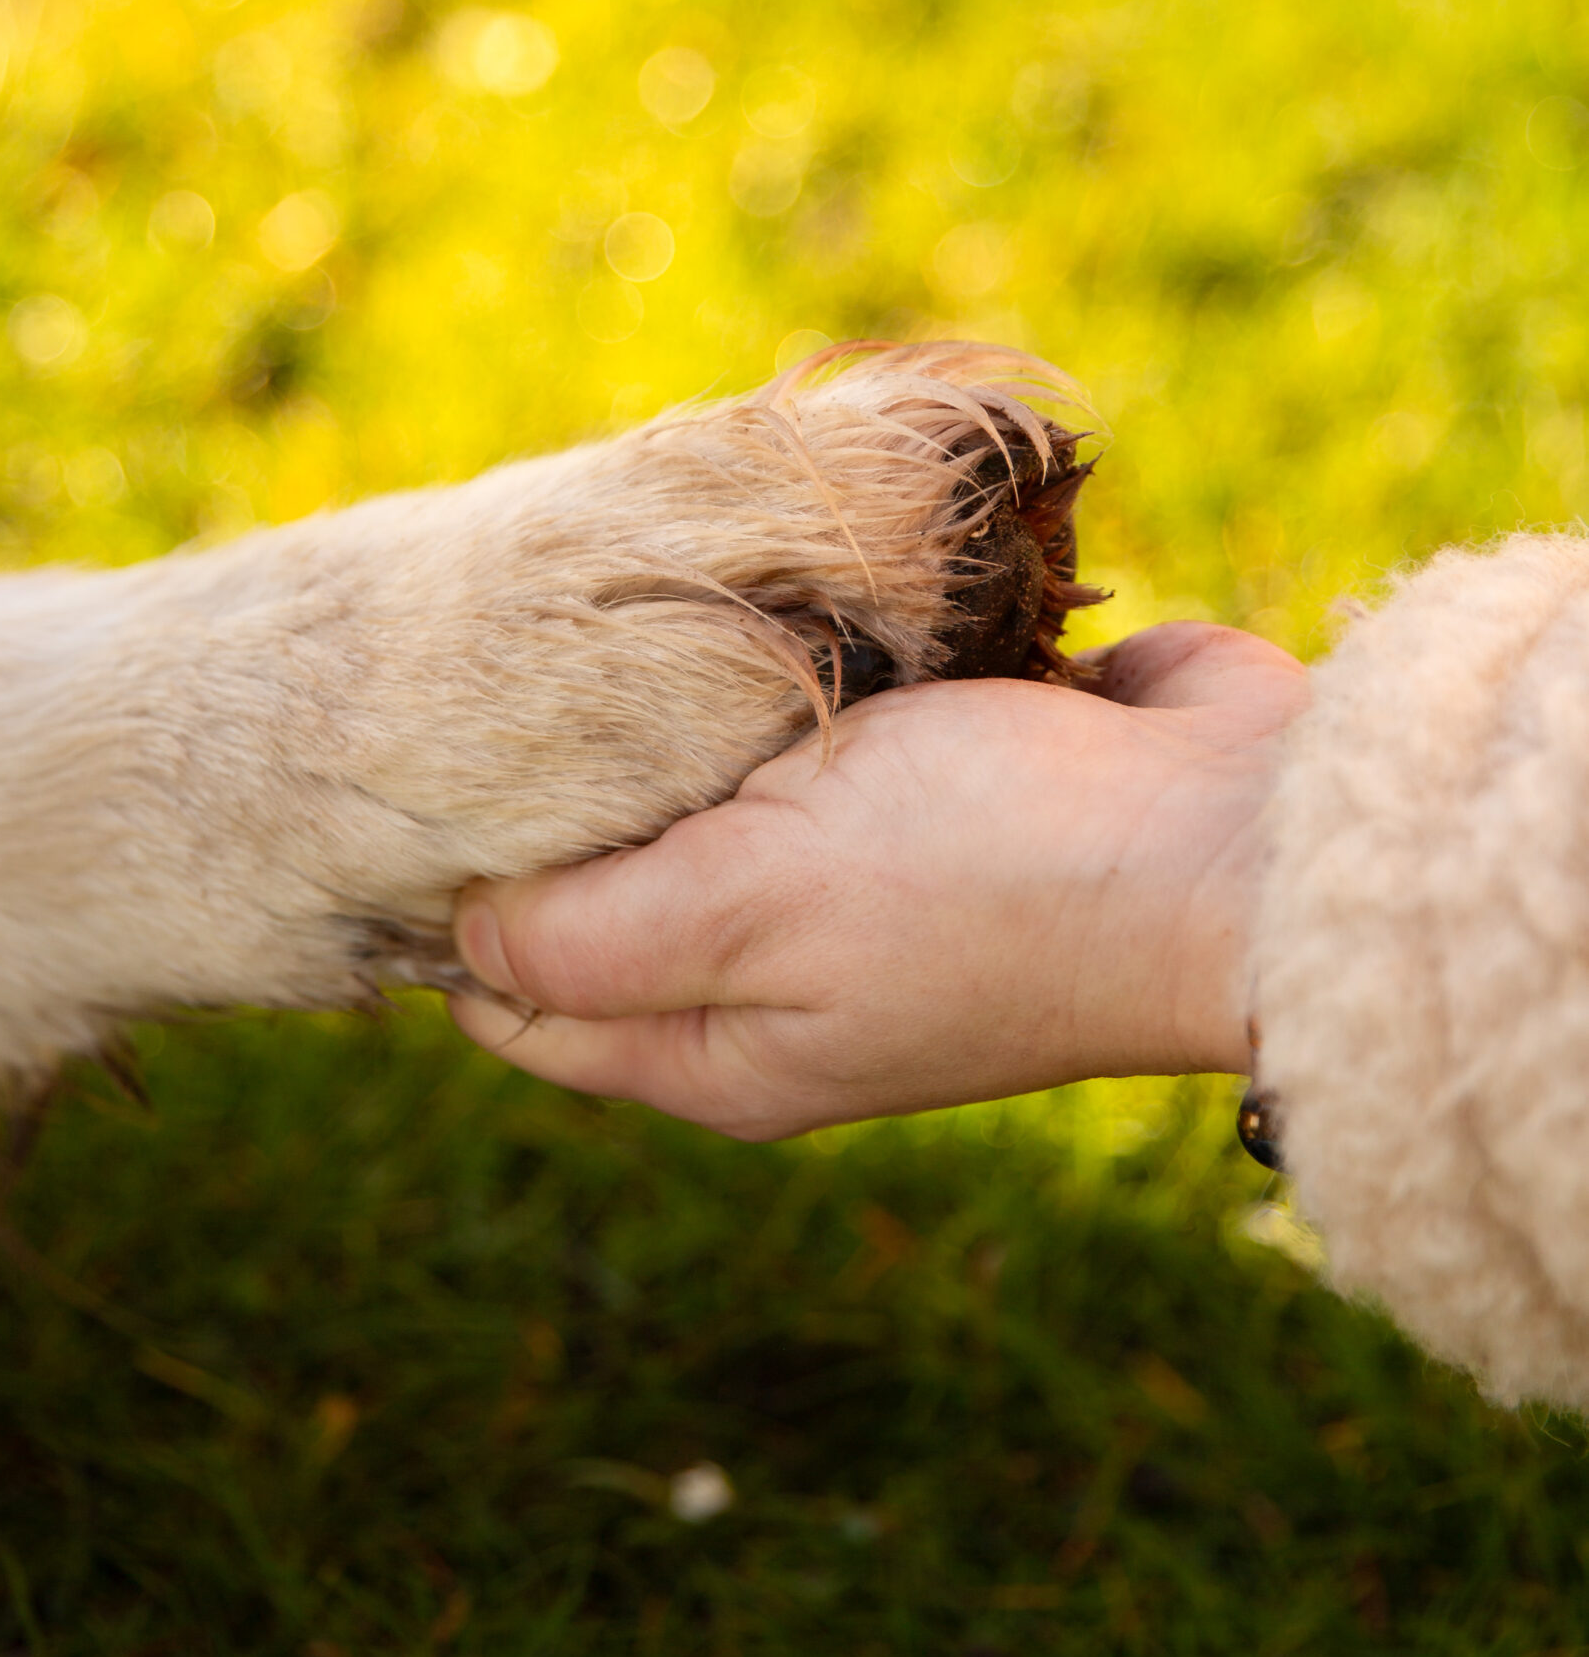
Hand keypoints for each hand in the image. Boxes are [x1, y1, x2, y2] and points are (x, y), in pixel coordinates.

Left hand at [447, 624, 1310, 1139]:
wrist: (1239, 832)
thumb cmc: (987, 872)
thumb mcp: (748, 905)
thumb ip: (585, 935)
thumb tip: (457, 940)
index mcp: (715, 1048)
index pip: (512, 1007)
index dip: (443, 902)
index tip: (417, 777)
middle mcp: (777, 987)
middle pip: (600, 898)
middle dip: (550, 797)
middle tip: (508, 670)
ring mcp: (858, 893)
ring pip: (700, 804)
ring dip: (666, 723)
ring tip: (610, 618)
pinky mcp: (932, 795)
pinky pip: (811, 740)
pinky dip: (777, 681)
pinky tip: (746, 608)